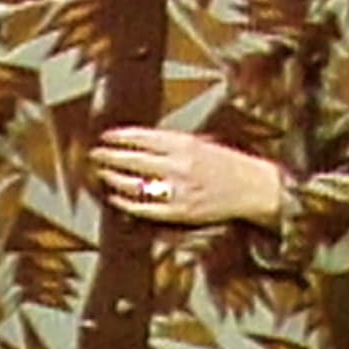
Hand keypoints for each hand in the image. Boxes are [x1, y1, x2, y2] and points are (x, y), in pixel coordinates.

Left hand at [89, 126, 282, 228]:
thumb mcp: (200, 142)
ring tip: (103, 174)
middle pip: (133, 160)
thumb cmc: (226, 163)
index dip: (119, 137)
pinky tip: (116, 197)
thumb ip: (170, 142)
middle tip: (95, 154)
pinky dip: (127, 202)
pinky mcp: (180, 211)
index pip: (141, 138)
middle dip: (109, 157)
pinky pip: (145, 208)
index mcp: (184, 144)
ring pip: (135, 184)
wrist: (253, 188)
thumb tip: (137, 141)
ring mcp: (178, 190)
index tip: (105, 137)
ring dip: (114, 178)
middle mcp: (179, 166)